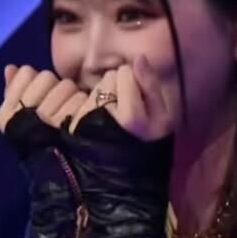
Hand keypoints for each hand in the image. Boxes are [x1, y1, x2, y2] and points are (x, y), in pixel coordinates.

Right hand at [0, 64, 88, 134]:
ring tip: (70, 114)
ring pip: (65, 85)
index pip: (25, 73)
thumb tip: (10, 67)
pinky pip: (81, 98)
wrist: (66, 173)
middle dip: (55, 88)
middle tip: (58, 107)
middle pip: (46, 76)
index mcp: (8, 114)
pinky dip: (85, 104)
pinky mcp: (74, 126)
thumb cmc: (42, 141)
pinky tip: (81, 117)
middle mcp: (25, 116)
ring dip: (71, 96)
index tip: (39, 99)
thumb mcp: (23, 118)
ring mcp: (49, 121)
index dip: (36, 82)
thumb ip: (15, 90)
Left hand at [58, 55, 172, 140]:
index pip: (126, 72)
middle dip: (117, 88)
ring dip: (104, 96)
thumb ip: (151, 86)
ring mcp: (86, 121)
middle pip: (109, 78)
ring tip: (113, 117)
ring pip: (95, 88)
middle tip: (125, 109)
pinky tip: (99, 122)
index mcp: (131, 116)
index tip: (139, 98)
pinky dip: (91, 106)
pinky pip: (82, 100)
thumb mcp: (163, 118)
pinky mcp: (73, 126)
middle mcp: (105, 117)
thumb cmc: (149, 146)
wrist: (126, 180)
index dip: (134, 81)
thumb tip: (139, 58)